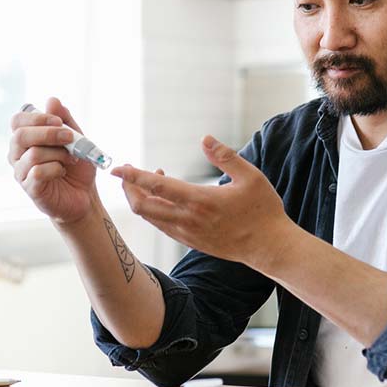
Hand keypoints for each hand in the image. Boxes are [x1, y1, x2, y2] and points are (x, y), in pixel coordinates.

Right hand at [8, 97, 100, 225]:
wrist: (84, 195)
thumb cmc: (76, 167)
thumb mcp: (76, 139)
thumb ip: (64, 120)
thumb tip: (51, 100)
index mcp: (25, 139)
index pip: (17, 121)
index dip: (37, 117)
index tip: (59, 121)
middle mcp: (17, 154)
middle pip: (20, 135)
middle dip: (48, 133)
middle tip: (69, 137)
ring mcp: (21, 172)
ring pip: (33, 154)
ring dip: (58, 154)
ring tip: (71, 159)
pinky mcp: (30, 189)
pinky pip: (38, 173)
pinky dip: (56, 169)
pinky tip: (62, 172)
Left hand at [110, 135, 294, 268]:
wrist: (269, 247)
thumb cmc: (263, 211)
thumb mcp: (251, 177)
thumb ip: (226, 156)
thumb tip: (205, 138)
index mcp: (199, 201)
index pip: (156, 186)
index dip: (133, 176)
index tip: (117, 167)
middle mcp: (187, 219)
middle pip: (142, 206)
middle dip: (129, 189)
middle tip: (128, 172)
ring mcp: (187, 233)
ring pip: (150, 217)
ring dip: (142, 199)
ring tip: (150, 179)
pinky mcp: (190, 242)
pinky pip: (162, 226)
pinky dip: (154, 210)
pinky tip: (164, 198)